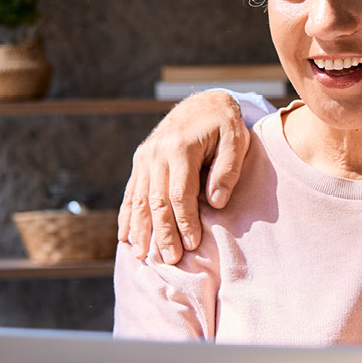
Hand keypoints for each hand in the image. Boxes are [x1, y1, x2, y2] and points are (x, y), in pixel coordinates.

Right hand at [118, 90, 249, 262]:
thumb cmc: (223, 125)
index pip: (179, 193)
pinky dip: (127, 216)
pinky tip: (125, 238)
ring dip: (141, 230)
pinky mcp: (140, 161)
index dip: (185, 221)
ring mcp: (145, 157)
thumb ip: (227, 170)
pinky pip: (132, 193)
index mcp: (180, 147)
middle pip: (156, 200)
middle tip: (170, 259)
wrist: (202, 103)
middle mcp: (156, 152)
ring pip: (140, 200)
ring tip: (144, 256)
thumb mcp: (236, 140)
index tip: (192, 244)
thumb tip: (215, 202)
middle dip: (162, 232)